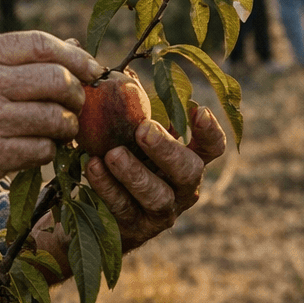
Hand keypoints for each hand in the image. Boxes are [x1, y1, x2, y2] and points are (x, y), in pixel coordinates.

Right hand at [0, 31, 103, 243]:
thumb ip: (13, 60)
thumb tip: (71, 45)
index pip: (43, 44)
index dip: (78, 57)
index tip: (94, 70)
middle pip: (58, 79)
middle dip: (78, 96)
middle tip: (77, 108)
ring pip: (56, 118)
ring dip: (66, 129)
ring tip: (58, 132)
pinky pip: (42, 151)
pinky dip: (48, 152)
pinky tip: (37, 151)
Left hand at [31, 104, 226, 278]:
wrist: (91, 213)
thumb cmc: (119, 158)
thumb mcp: (128, 132)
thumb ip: (133, 105)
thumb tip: (124, 73)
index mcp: (188, 159)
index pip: (212, 148)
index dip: (210, 131)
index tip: (198, 109)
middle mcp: (182, 187)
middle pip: (188, 171)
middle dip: (167, 149)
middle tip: (143, 129)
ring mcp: (161, 212)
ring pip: (157, 196)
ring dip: (135, 173)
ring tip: (113, 154)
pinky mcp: (135, 229)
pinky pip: (124, 209)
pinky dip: (108, 188)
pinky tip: (94, 167)